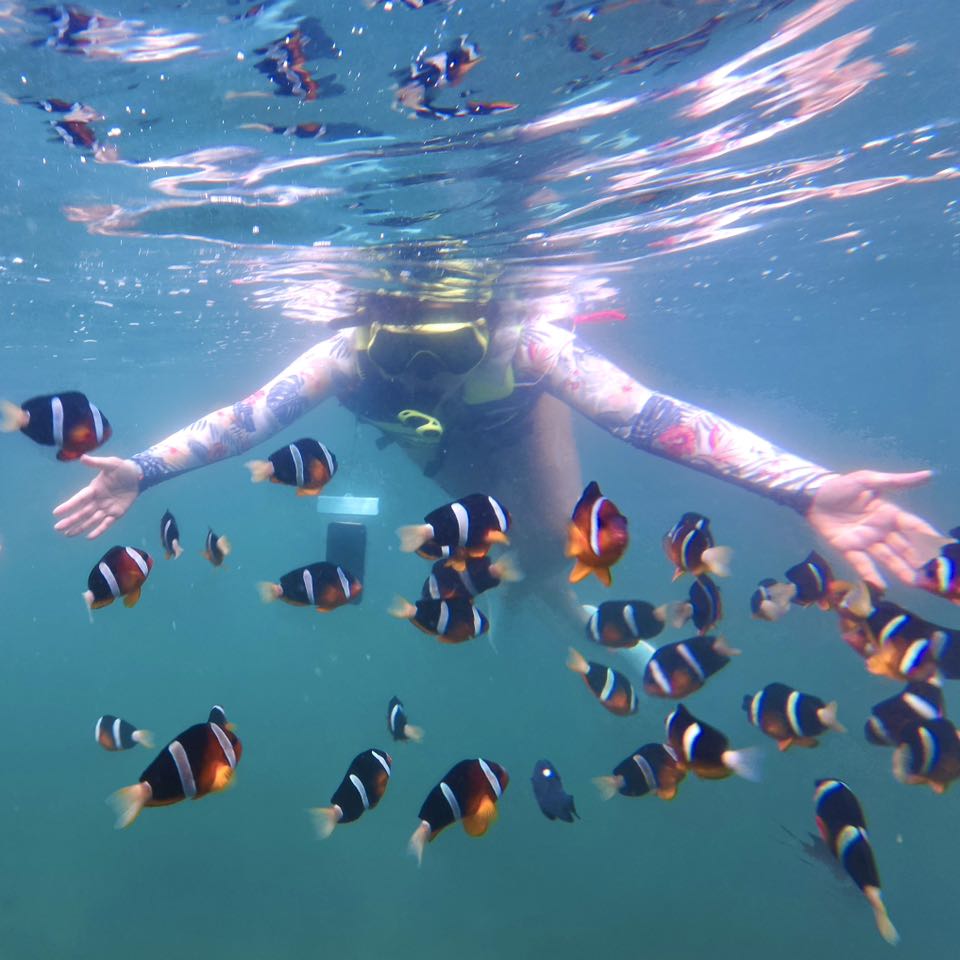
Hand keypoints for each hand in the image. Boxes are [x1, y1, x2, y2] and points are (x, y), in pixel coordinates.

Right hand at [52, 455, 141, 538]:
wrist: (138, 476)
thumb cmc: (122, 469)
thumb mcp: (111, 463)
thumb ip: (97, 463)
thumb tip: (82, 457)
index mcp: (94, 489)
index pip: (79, 499)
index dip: (68, 506)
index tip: (56, 513)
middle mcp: (97, 500)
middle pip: (82, 512)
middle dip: (70, 520)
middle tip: (58, 528)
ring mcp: (106, 508)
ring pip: (91, 520)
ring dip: (80, 527)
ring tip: (68, 534)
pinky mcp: (116, 514)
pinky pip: (106, 524)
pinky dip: (99, 530)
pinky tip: (89, 537)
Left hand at [807, 469, 944, 588]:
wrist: (811, 495)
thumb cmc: (840, 485)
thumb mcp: (869, 480)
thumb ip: (897, 481)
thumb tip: (929, 475)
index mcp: (888, 513)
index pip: (913, 526)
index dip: (927, 536)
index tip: (942, 548)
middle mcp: (880, 529)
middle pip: (903, 546)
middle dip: (918, 559)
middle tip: (932, 573)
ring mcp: (864, 540)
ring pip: (887, 557)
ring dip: (901, 570)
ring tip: (915, 582)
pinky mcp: (847, 547)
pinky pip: (861, 563)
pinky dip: (870, 574)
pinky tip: (881, 586)